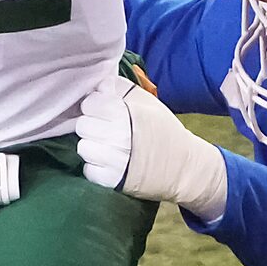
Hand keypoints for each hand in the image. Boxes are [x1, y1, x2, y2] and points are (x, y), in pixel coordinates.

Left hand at [75, 77, 228, 220]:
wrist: (183, 166)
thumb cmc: (164, 130)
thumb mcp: (148, 102)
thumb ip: (121, 88)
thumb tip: (100, 84)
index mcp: (124, 114)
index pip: (89, 103)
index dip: (96, 105)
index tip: (106, 110)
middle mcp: (117, 136)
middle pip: (82, 125)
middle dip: (92, 124)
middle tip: (106, 128)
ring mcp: (113, 161)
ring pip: (83, 147)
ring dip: (92, 146)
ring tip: (107, 146)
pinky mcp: (111, 181)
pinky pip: (88, 170)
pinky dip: (95, 166)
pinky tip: (109, 162)